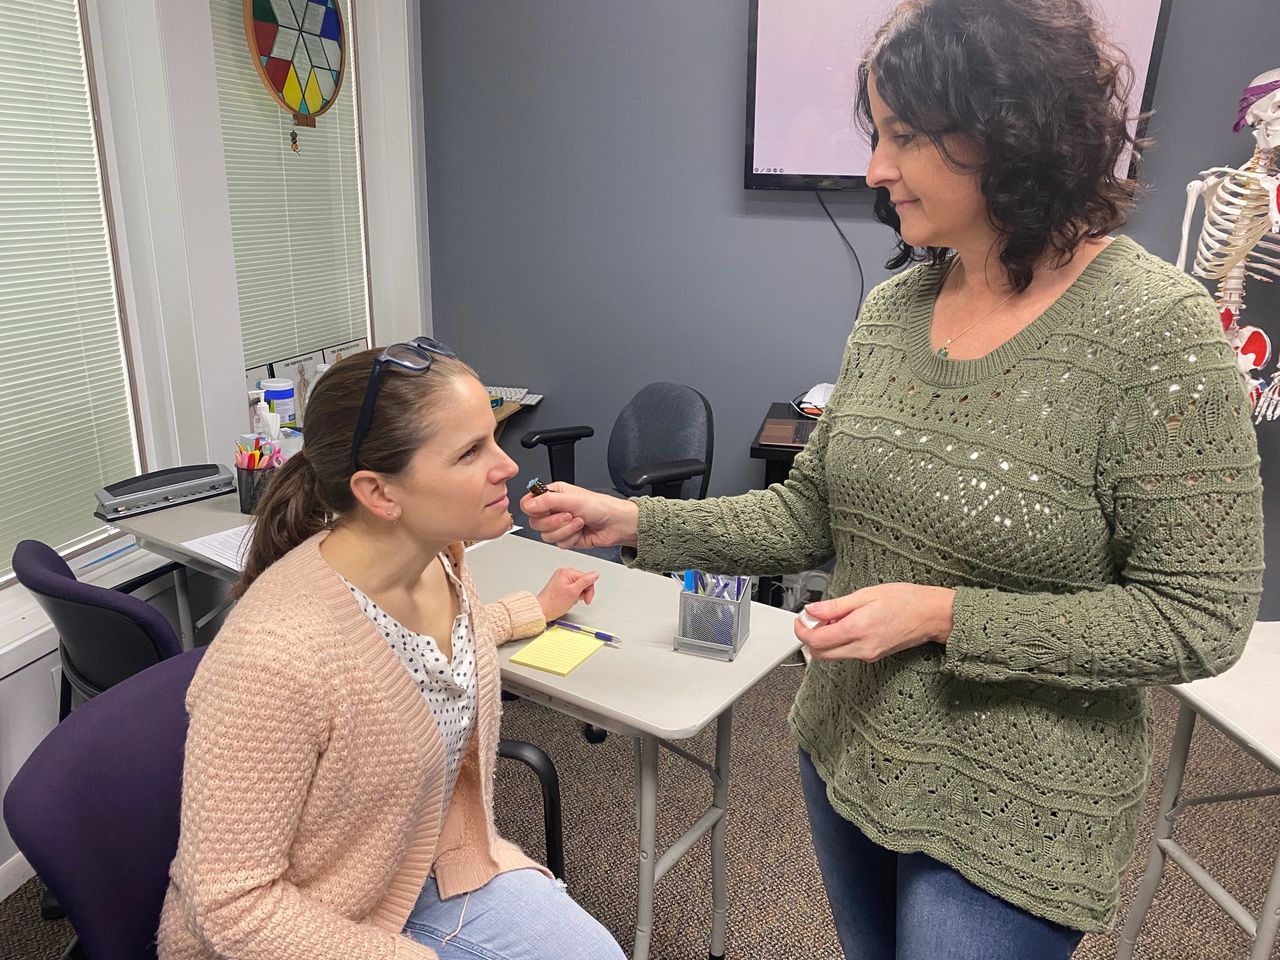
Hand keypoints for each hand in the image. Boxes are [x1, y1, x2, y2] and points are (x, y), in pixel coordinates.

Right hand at [519, 482, 639, 549]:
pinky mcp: (566, 538)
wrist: (617, 524)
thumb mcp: (573, 499)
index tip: (544, 510)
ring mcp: (560, 525)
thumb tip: (528, 504)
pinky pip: (558, 544)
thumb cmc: (602, 507)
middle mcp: (555, 509)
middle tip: (569, 516)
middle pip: (535, 522)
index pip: (529, 502)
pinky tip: (581, 531)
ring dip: (565, 531)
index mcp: (554, 494)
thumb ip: (548, 502)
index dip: (533, 508)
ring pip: (546, 535)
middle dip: (554, 522)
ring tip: (580, 522)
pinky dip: (571, 539)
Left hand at [536, 567, 600, 621]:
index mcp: (567, 572)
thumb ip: (586, 581)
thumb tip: (595, 574)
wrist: (542, 611)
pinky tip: (568, 600)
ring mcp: (561, 579)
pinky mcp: (559, 586)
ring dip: (577, 594)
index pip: (587, 578)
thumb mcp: (574, 592)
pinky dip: (572, 595)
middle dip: (583, 592)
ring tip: (570, 600)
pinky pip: (572, 589)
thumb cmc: (554, 603)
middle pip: (583, 581)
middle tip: (577, 600)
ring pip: (578, 586)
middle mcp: (564, 573)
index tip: (586, 599)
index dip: (588, 590)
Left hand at [796, 583, 954, 661]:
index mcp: (858, 630)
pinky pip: (846, 653)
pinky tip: (848, 624)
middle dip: (810, 638)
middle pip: (820, 654)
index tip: (801, 619)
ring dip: (825, 640)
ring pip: (832, 655)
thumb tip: (812, 610)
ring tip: (836, 618)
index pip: (816, 641)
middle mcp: (861, 648)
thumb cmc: (905, 600)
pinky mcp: (873, 656)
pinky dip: (839, 641)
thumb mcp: (866, 594)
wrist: (932, 615)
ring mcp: (868, 655)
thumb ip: (836, 606)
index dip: (802, 630)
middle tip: (814, 618)